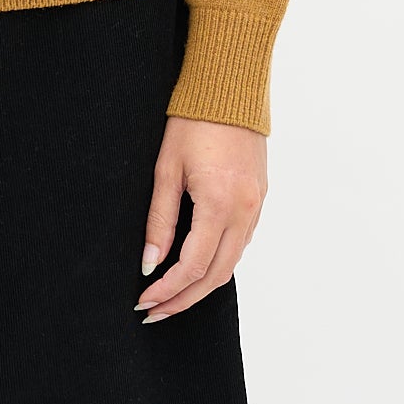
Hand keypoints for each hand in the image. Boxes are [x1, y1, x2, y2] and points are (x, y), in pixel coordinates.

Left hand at [134, 115, 267, 322]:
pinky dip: (218, 263)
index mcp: (219, 205)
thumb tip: (150, 264)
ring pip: (231, 263)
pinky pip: (241, 244)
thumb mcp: (165, 171)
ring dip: (201, 286)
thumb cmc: (193, 123)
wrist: (230, 90)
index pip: (191, 267)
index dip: (166, 290)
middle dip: (183, 300)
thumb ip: (159, 222)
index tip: (143, 301)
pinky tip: (197, 267)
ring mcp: (257, 207)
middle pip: (215, 276)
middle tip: (155, 313)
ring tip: (172, 297)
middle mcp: (244, 212)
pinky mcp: (260, 199)